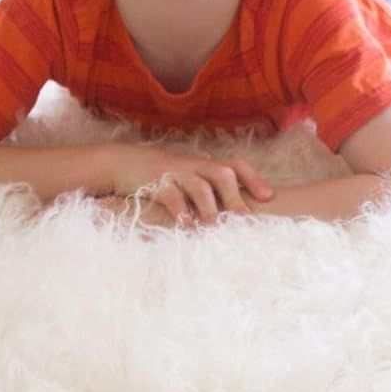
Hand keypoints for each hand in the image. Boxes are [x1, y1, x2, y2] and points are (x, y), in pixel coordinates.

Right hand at [122, 151, 274, 228]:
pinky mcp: (155, 183)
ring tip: (216, 228)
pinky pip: (171, 196)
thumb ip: (210, 193)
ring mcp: (175, 174)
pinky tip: (186, 228)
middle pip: (222, 174)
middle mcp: (194, 167)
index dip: (253, 179)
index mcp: (205, 166)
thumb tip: (237, 216)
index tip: (268, 197)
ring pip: (199, 186)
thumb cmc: (163, 178)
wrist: (122, 163)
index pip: (235, 166)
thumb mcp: (188, 180)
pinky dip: (180, 213)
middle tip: (246, 220)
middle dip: (236, 197)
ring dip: (210, 208)